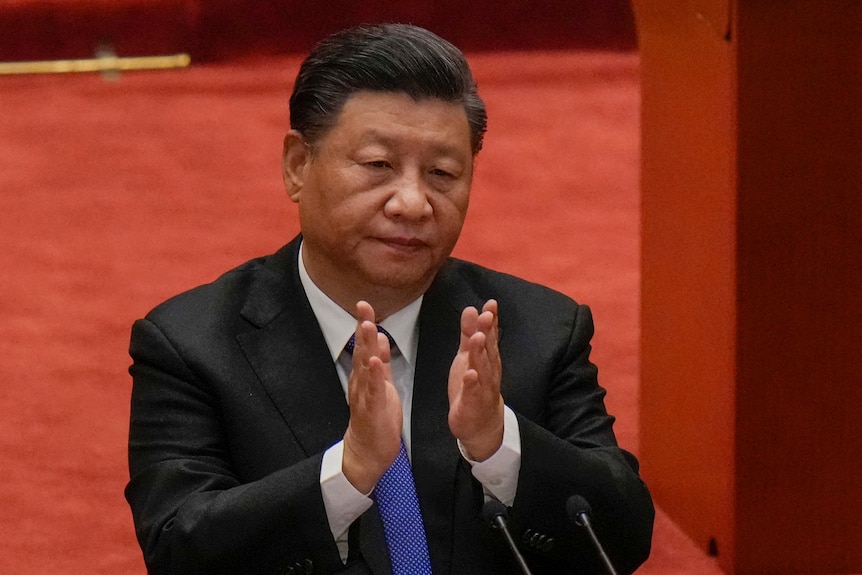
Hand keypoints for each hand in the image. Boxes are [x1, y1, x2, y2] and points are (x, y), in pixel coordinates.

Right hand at [342, 301, 402, 492]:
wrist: (368, 452)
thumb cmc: (376, 418)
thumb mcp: (380, 385)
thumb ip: (380, 363)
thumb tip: (378, 339)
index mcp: (365, 376)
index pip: (365, 345)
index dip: (365, 324)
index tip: (365, 303)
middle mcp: (361, 383)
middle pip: (361, 351)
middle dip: (362, 327)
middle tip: (363, 306)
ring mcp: (364, 396)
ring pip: (364, 367)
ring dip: (365, 346)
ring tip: (367, 326)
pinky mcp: (372, 410)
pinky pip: (373, 390)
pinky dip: (373, 376)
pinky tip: (375, 361)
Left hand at [448, 299, 503, 460]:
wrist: (481, 424)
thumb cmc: (474, 386)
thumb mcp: (468, 356)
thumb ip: (468, 334)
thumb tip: (471, 309)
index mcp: (488, 360)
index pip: (491, 337)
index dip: (491, 321)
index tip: (491, 304)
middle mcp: (489, 372)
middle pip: (489, 351)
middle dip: (487, 333)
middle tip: (486, 315)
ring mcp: (483, 389)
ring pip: (483, 370)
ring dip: (481, 354)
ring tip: (477, 337)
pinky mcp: (473, 405)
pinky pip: (473, 394)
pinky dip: (472, 384)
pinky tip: (470, 374)